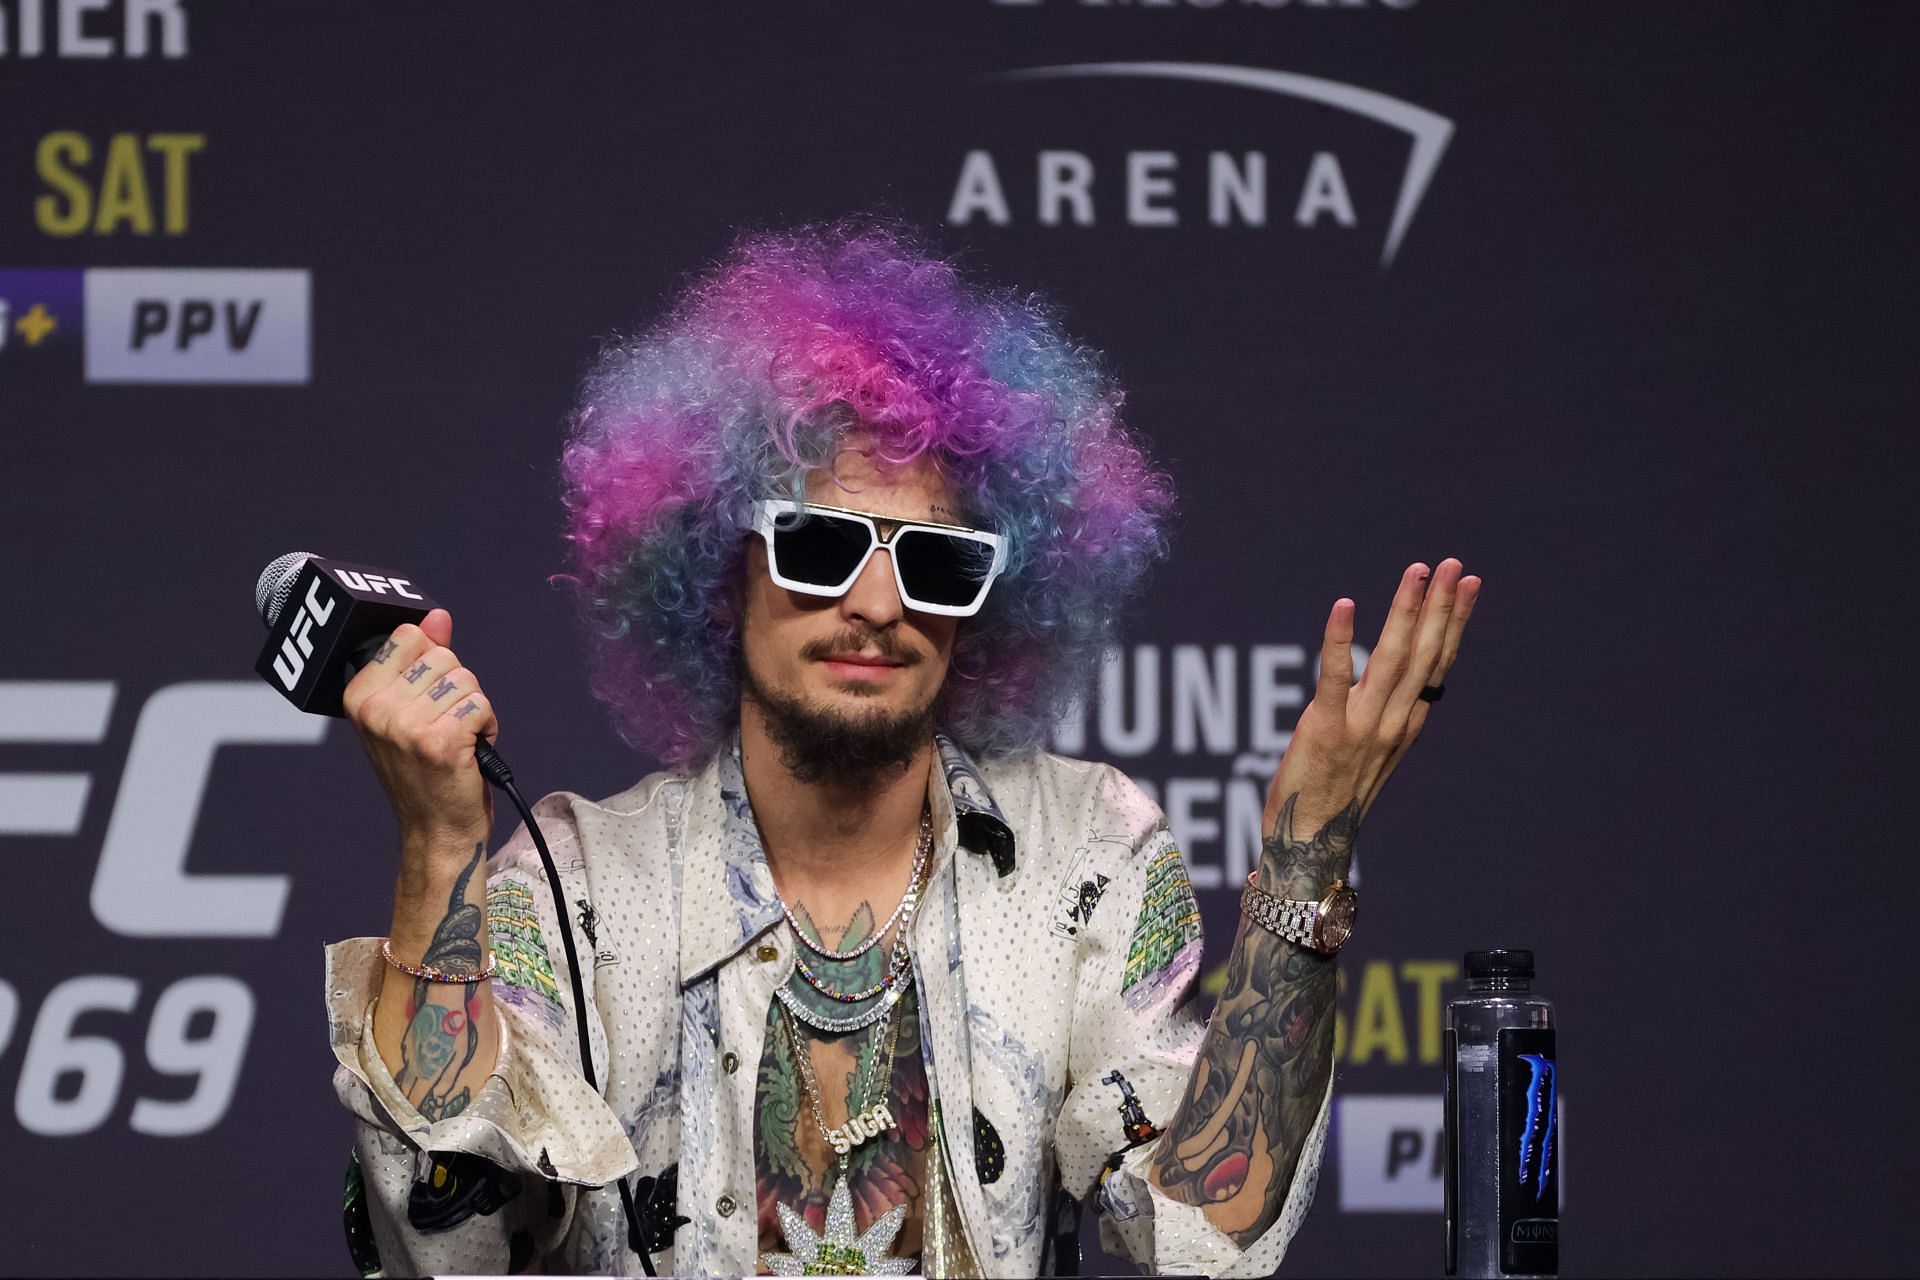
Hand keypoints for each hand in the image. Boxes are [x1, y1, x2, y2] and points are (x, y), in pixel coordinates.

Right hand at [341, 608, 499, 862]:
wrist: (435, 830)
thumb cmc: (424, 772)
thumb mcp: (410, 710)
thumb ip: (420, 659)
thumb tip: (437, 617)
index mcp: (360, 696)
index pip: (410, 636)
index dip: (432, 664)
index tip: (426, 697)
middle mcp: (376, 709)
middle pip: (443, 655)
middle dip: (457, 686)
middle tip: (445, 724)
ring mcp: (406, 725)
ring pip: (465, 679)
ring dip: (473, 708)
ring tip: (457, 739)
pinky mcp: (440, 740)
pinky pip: (480, 704)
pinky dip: (487, 726)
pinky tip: (470, 751)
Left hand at [1262, 559, 1480, 843]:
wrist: (1309, 843)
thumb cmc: (1333, 793)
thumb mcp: (1372, 750)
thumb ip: (1387, 711)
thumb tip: (1399, 675)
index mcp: (1407, 724)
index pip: (1438, 663)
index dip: (1454, 621)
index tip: (1468, 584)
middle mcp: (1394, 723)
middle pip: (1425, 654)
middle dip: (1441, 605)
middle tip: (1455, 564)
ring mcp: (1362, 728)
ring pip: (1394, 659)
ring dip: (1407, 611)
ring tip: (1419, 572)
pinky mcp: (1324, 730)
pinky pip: (1334, 678)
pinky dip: (1341, 640)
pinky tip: (1346, 605)